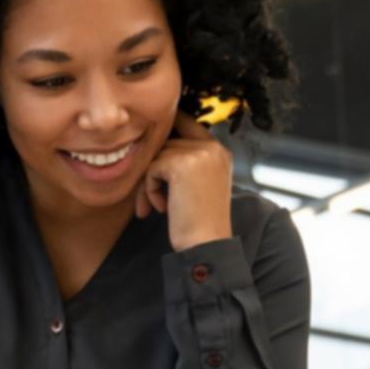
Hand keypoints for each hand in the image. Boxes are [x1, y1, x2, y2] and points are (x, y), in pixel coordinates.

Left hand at [134, 109, 234, 251]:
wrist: (206, 244)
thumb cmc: (199, 222)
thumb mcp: (199, 184)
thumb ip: (185, 161)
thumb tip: (152, 144)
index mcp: (220, 151)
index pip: (187, 124)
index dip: (166, 134)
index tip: (153, 150)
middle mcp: (213, 147)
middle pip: (167, 142)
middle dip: (153, 169)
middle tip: (150, 199)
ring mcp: (199, 153)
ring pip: (157, 156)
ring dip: (149, 183)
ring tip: (156, 206)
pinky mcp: (181, 164)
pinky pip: (151, 168)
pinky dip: (149, 189)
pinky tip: (162, 208)